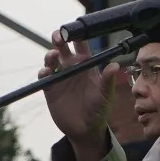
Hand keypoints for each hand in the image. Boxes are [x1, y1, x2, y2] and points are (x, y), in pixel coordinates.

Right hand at [39, 31, 126, 160]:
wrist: (85, 130)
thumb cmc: (99, 111)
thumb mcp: (105, 96)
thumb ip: (108, 81)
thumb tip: (115, 65)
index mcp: (87, 65)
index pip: (81, 45)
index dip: (78, 35)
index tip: (75, 30)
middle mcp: (72, 67)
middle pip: (63, 47)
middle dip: (59, 38)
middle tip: (59, 36)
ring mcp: (60, 77)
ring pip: (52, 59)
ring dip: (51, 54)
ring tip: (54, 55)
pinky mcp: (50, 88)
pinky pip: (44, 76)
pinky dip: (44, 72)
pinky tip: (47, 72)